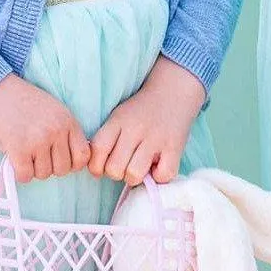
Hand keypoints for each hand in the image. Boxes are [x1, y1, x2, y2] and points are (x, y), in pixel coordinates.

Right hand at [0, 75, 90, 181]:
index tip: (57, 159)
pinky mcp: (18, 148)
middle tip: (35, 154)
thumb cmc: (22, 102)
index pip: (83, 157)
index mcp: (67, 121)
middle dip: (49, 167)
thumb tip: (73, 162)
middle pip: (62, 170)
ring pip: (43, 174)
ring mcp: (38, 140)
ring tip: (23, 151)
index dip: (71, 164)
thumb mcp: (53, 111)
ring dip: (32, 168)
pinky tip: (15, 159)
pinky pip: (25, 176)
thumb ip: (65, 132)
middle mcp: (56, 131)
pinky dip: (19, 173)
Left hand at [88, 55, 205, 186]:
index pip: (98, 150)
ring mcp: (156, 139)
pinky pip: (161, 176)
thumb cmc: (142, 111)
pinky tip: (158, 166)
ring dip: (136, 177)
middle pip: (114, 169)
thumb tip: (98, 171)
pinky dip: (159, 177)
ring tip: (141, 167)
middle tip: (125, 165)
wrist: (174, 93)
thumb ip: (107, 139)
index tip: (103, 167)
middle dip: (117, 173)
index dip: (96, 167)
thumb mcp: (119, 117)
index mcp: (118, 121)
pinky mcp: (175, 148)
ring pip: (134, 175)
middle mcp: (135, 129)